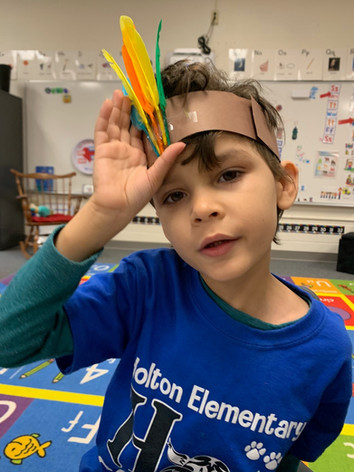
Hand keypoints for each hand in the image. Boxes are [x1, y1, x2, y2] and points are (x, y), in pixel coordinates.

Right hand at [91, 89, 184, 222]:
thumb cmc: (136, 196)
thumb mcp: (156, 176)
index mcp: (141, 155)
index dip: (146, 119)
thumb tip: (182, 144)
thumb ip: (166, 159)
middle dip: (131, 109)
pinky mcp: (102, 149)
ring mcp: (114, 148)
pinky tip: (107, 104)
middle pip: (128, 124)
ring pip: (116, 123)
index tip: (151, 104)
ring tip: (121, 93)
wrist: (116, 206)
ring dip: (118, 108)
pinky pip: (102, 130)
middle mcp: (127, 149)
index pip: (144, 132)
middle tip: (135, 92)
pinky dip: (104, 117)